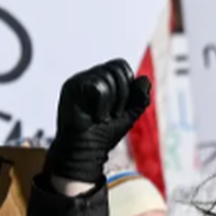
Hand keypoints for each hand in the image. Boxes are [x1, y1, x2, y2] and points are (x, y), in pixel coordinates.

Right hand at [46, 59, 149, 183]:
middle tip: (114, 114)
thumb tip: (144, 79)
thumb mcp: (129, 114)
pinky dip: (102, 105)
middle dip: (123, 95)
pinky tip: (94, 117)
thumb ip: (139, 97)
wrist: (86, 150)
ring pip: (107, 77)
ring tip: (102, 117)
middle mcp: (89, 76)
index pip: (120, 65)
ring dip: (112, 103)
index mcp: (101, 79)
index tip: (120, 107)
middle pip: (117, 67)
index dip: (128, 85)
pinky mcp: (71, 87)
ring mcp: (79, 80)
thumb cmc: (104, 134)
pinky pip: (97, 86)